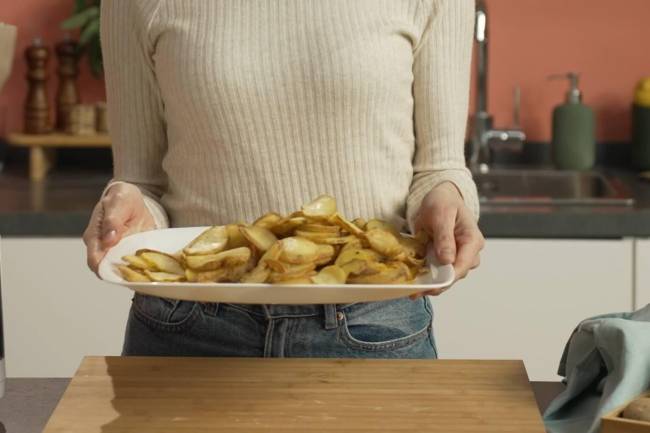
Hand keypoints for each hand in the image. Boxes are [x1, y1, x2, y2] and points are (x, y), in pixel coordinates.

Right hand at [84, 183, 155, 272]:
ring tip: (148, 271)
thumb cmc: (122, 198)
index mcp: (94, 237)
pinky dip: (143, 269)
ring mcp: (117, 254)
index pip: (95, 261)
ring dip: (135, 273)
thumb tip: (108, 240)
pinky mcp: (130, 255)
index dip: (106, 269)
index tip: (124, 267)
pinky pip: (135, 268)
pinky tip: (152, 268)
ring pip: (123, 271)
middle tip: (141, 270)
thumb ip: (113, 219)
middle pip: (109, 271)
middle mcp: (103, 250)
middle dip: (124, 273)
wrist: (134, 199)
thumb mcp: (119, 202)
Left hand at [412, 182, 484, 296]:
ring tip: (412, 290)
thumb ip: (445, 237)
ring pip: (448, 276)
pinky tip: (415, 283)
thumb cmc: (443, 201)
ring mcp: (459, 256)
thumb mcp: (441, 215)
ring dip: (432, 284)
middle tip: (415, 291)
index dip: (447, 279)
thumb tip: (447, 260)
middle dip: (437, 285)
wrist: (441, 196)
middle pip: (456, 274)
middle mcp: (469, 252)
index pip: (463, 265)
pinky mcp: (448, 258)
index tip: (430, 287)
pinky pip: (440, 271)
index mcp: (472, 240)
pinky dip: (428, 277)